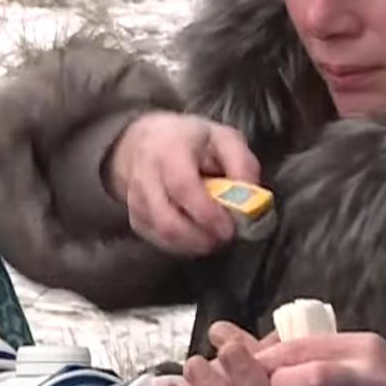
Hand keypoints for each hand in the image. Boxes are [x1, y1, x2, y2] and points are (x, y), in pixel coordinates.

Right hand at [106, 112, 260, 256]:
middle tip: (225, 237)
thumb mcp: (223, 139)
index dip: (208, 213)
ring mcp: (135, 199)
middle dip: (202, 238)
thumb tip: (250, 199)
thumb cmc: (189, 140)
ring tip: (214, 237)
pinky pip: (158, 241)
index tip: (230, 227)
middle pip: (168, 221)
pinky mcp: (134, 216)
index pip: (183, 187)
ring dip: (194, 244)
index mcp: (170, 150)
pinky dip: (182, 246)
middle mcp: (146, 176)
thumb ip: (243, 165)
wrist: (142, 142)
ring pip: (162, 236)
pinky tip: (196, 236)